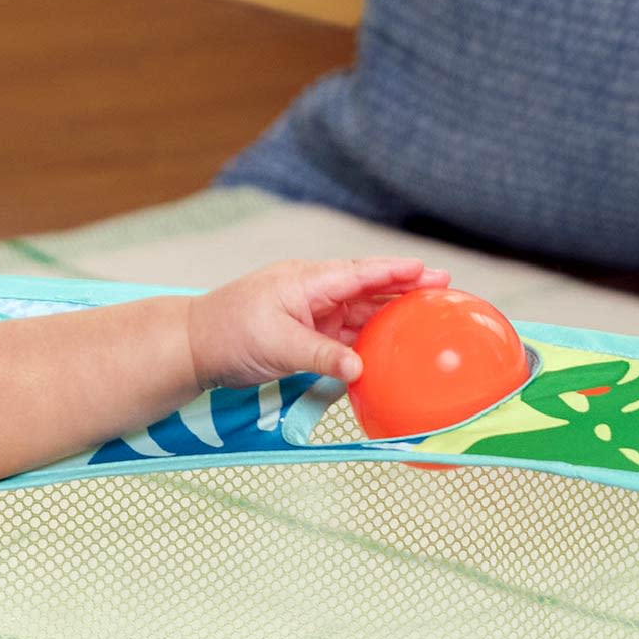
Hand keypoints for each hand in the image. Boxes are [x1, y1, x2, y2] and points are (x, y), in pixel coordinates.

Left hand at [187, 257, 447, 390]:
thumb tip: (359, 368)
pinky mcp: (305, 334)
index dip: (396, 272)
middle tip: (445, 289)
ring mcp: (311, 313)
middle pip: (368, 289)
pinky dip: (367, 340)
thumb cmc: (228, 334)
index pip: (361, 273)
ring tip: (427, 318)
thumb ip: (322, 356)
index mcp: (308, 282)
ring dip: (390, 316)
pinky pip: (344, 335)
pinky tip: (389, 348)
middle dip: (405, 288)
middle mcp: (314, 292)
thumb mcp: (278, 347)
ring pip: (359, 312)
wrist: (193, 346)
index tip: (428, 270)